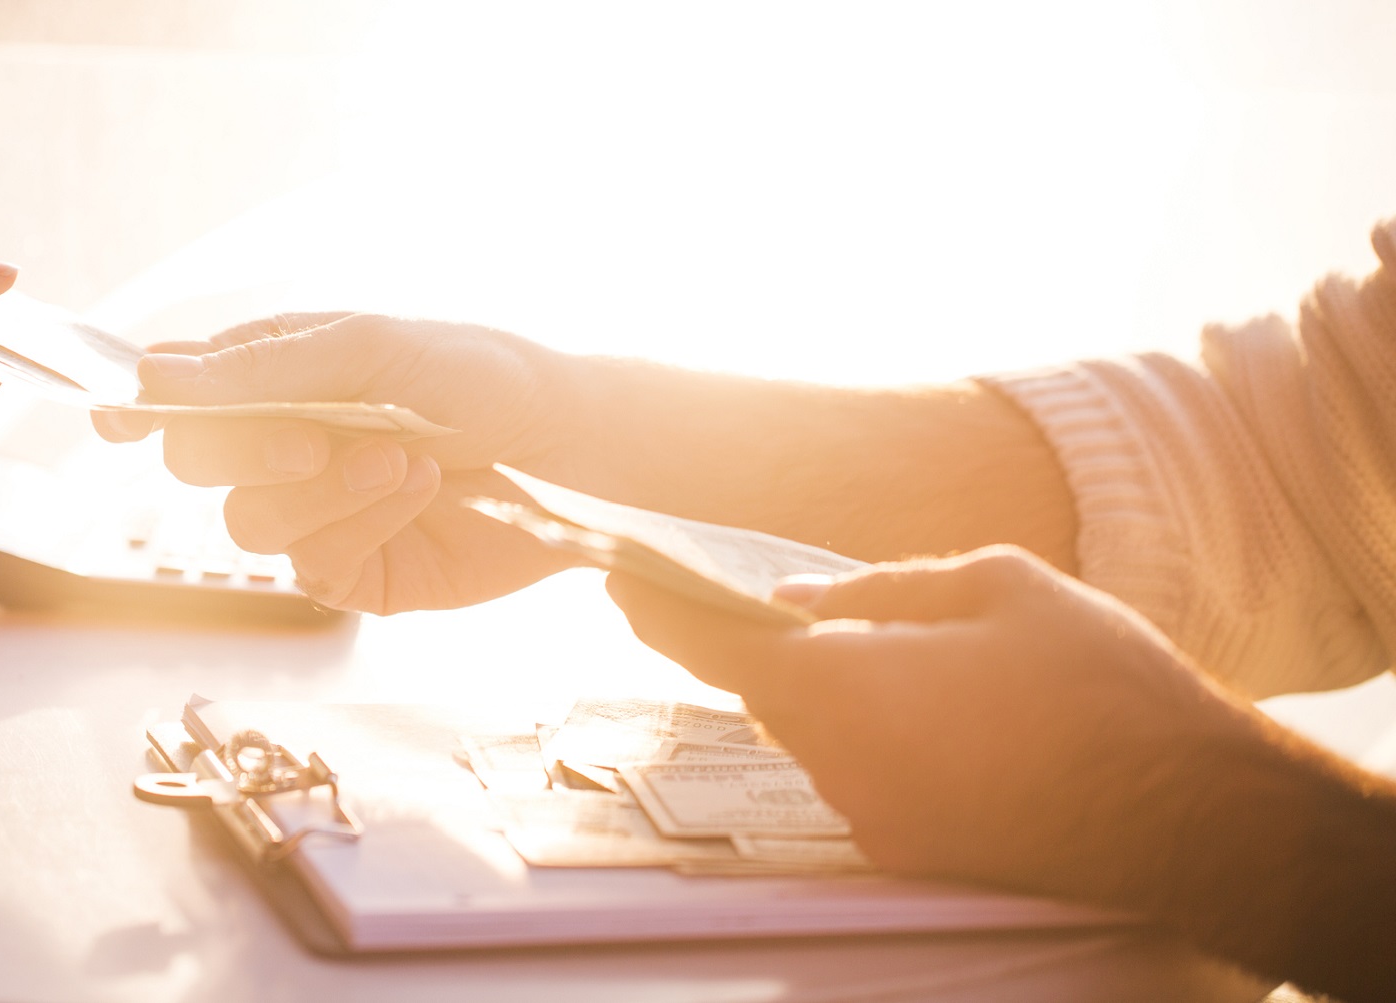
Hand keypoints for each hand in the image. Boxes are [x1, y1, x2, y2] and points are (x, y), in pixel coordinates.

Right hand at [93, 313, 581, 611]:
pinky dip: (363, 524)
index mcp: (278, 376)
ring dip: (323, 492)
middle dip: (248, 450)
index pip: (181, 395)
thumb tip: (154, 376)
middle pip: (197, 463)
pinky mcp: (355, 571)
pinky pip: (313, 565)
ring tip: (404, 459)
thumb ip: (264, 367)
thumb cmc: (481, 376)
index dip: (140, 408)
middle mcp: (285, 445)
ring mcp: (316, 513)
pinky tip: (418, 491)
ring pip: (249, 523)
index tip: (121, 418)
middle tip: (314, 437)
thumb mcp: (373, 349)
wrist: (571, 449)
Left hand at [605, 546, 1287, 903]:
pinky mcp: (909, 849)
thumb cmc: (1097, 680)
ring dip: (831, 692)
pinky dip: (873, 734)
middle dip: (764, 645)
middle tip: (758, 598)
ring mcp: (871, 816)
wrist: (1190, 810)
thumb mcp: (996, 587)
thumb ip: (881, 588)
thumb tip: (800, 596)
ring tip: (892, 652)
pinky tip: (937, 710)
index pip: (716, 645)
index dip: (662, 609)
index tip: (620, 579)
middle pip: (766, 693)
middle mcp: (836, 761)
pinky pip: (861, 774)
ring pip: (816, 734)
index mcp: (842, 684)